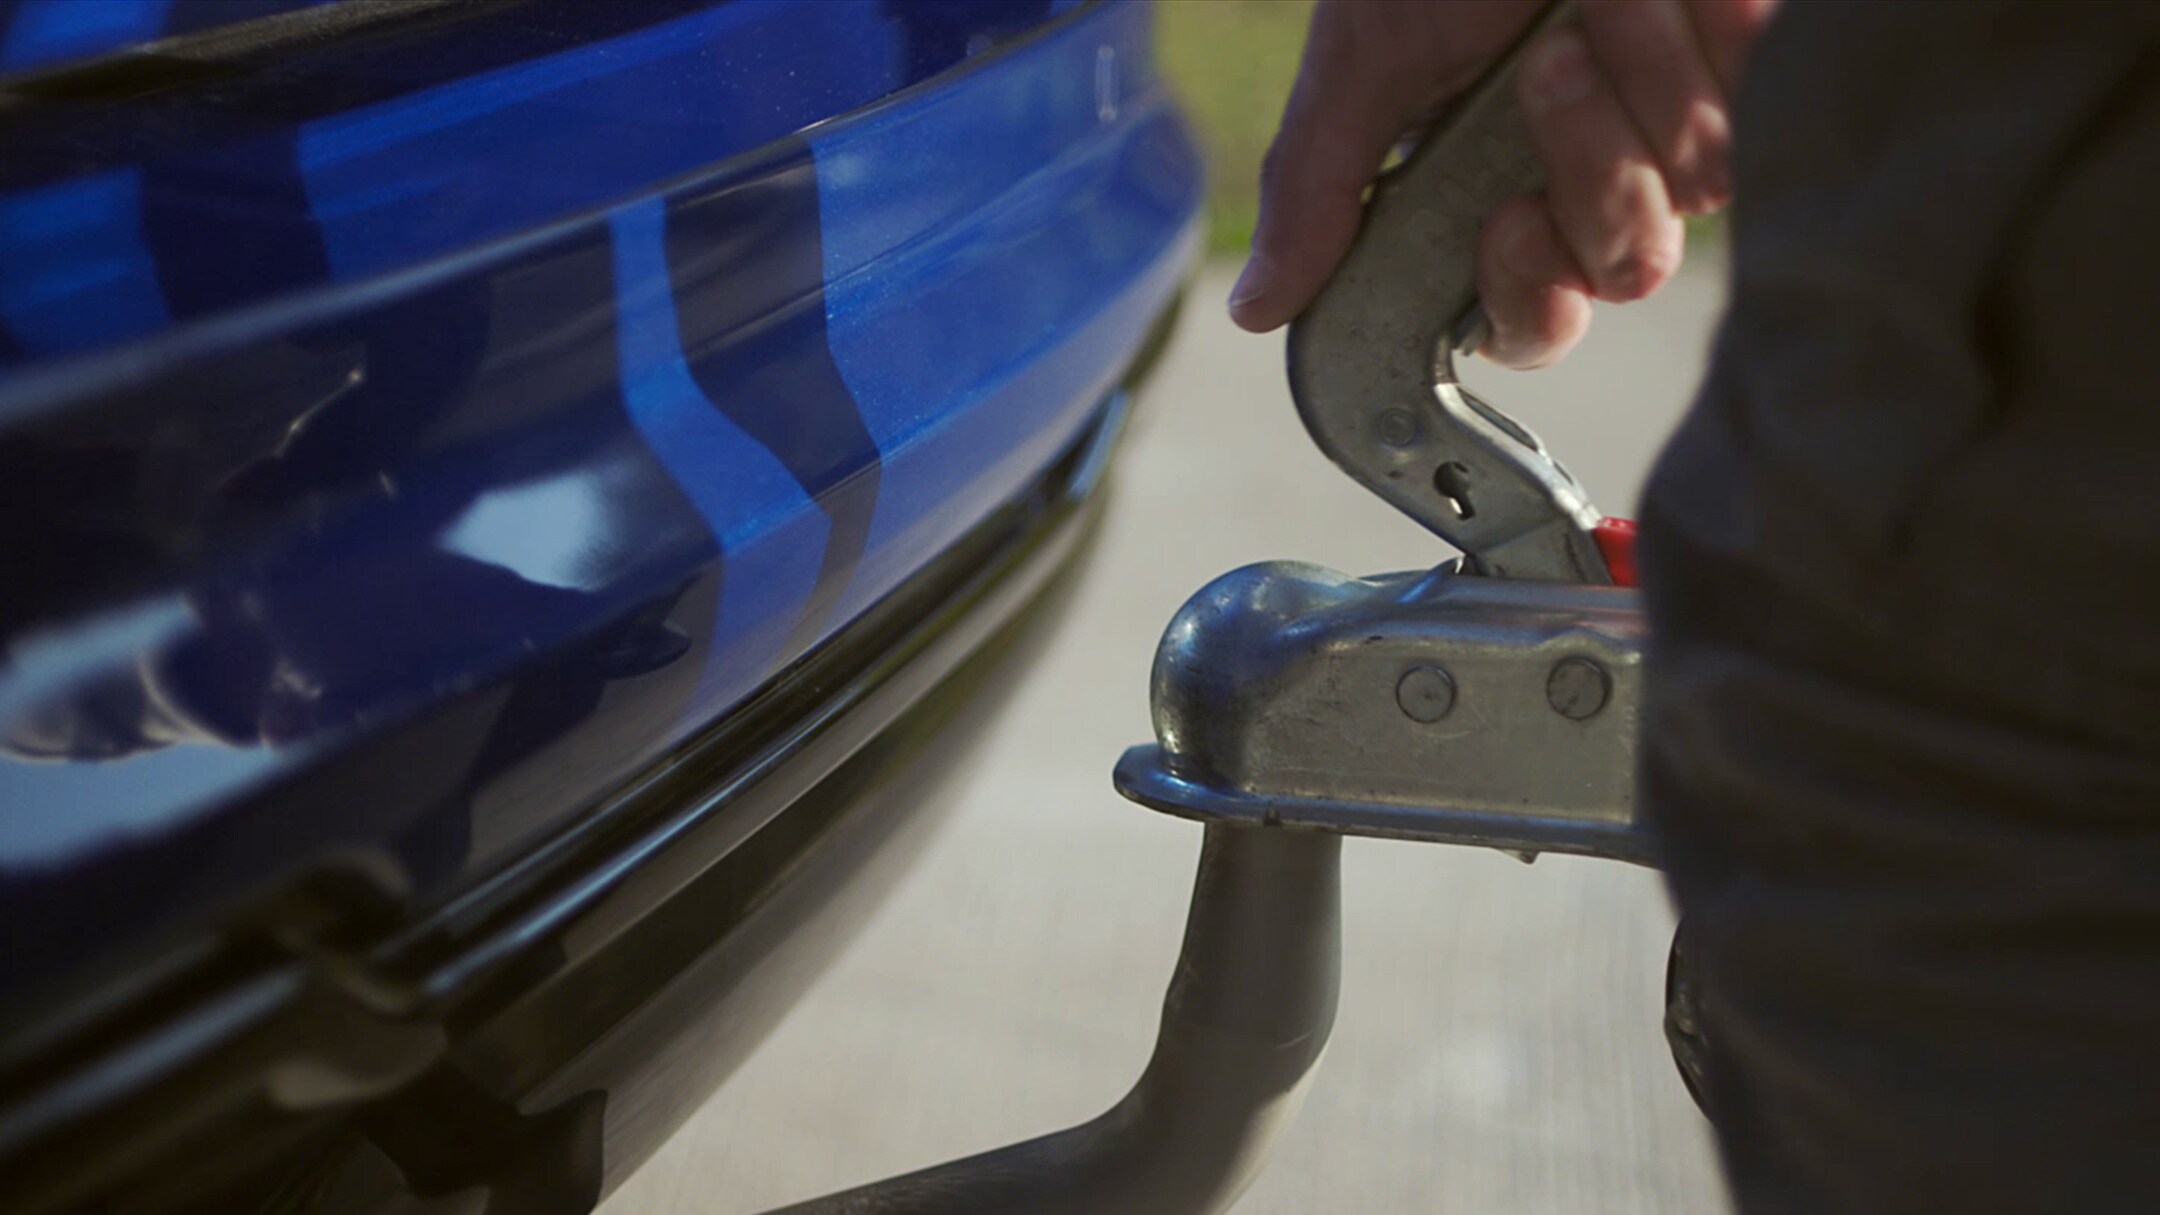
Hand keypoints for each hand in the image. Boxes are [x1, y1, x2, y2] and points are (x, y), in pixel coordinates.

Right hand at [1229, 0, 1775, 367]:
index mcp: (1496, 193)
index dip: (1529, 301)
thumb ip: (1317, 186)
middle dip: (1590, 169)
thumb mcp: (1363, 55)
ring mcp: (1682, 122)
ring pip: (1700, 189)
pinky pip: (1761, 109)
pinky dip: (1711, 39)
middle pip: (1624, 267)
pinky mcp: (1757, 72)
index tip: (1507, 222)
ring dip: (1644, 80)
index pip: (1535, 320)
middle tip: (1550, 65)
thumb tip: (1258, 306)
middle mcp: (1596, 173)